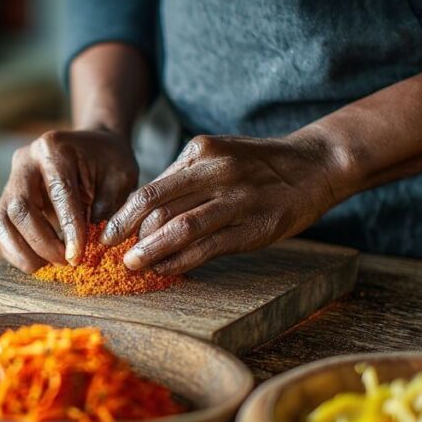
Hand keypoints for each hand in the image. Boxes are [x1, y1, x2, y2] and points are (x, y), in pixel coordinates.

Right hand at [0, 129, 137, 272]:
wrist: (91, 147)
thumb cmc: (108, 162)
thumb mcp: (119, 177)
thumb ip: (107, 207)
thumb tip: (93, 244)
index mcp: (53, 148)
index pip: (58, 192)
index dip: (68, 228)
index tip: (77, 256)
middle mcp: (25, 161)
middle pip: (20, 208)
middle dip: (42, 243)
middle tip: (65, 262)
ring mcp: (11, 180)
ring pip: (1, 221)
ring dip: (21, 251)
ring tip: (47, 267)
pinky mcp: (5, 199)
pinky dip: (13, 251)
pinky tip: (35, 261)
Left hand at [100, 134, 347, 274]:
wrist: (314, 165)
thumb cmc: (257, 165)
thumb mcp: (218, 155)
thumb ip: (184, 178)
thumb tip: (145, 213)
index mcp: (201, 152)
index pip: (151, 188)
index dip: (124, 215)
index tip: (108, 234)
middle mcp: (216, 171)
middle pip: (158, 207)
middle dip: (130, 234)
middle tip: (112, 254)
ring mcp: (237, 199)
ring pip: (180, 228)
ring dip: (150, 250)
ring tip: (133, 265)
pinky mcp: (254, 226)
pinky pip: (209, 247)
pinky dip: (182, 260)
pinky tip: (166, 269)